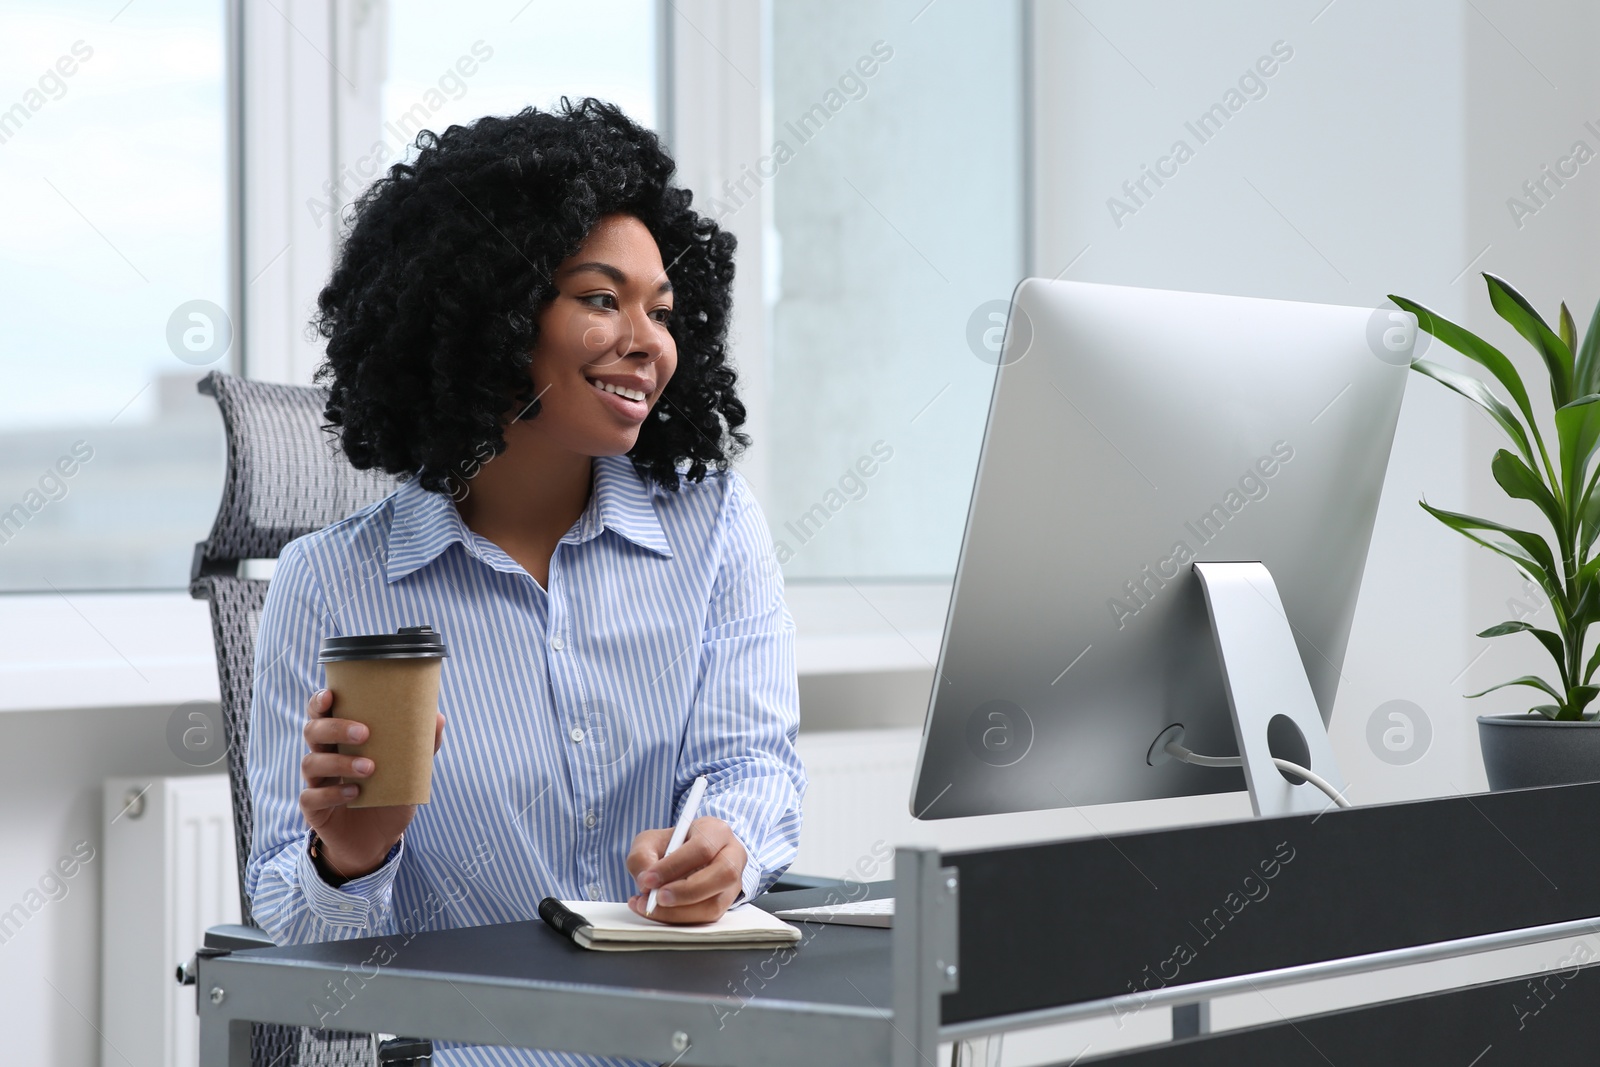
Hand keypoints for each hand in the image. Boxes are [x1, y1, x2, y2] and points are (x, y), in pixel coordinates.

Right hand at [298, 688, 445, 881]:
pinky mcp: (314, 809)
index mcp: (342, 740)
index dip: (320, 701)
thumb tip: (438, 717)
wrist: (379, 840)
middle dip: (336, 727)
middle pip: (313, 731)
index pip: (322, 713)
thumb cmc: (391, 795)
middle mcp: (325, 756)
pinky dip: (332, 793)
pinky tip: (354, 794)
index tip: (332, 694)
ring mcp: (317, 783)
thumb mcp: (411, 772)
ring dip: (339, 762)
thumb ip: (422, 746)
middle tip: (365, 733)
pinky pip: (311, 797)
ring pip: (311, 762)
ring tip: (369, 768)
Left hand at [626, 817, 746, 923]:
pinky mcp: (726, 904)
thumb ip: (642, 857)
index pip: (702, 848)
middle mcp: (733, 855)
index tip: (648, 879)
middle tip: (656, 898)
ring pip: (715, 903)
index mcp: (716, 831)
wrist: (681, 859)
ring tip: (650, 907)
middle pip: (723, 874)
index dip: (675, 866)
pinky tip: (658, 912)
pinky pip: (707, 918)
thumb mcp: (649, 842)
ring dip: (680, 911)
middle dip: (686, 891)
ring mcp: (733, 882)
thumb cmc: (668, 847)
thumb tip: (646, 883)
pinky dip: (680, 919)